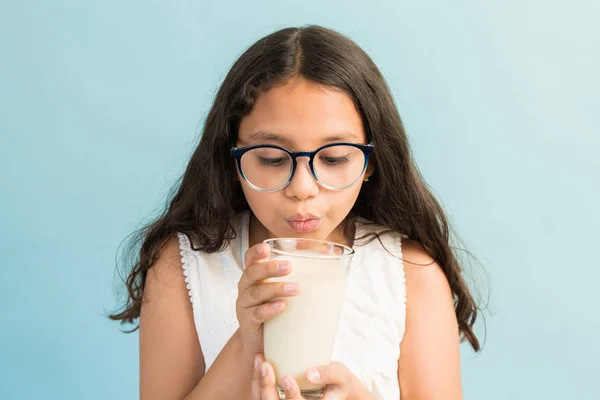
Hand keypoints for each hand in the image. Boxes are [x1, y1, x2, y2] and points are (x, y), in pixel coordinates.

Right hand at [236, 243, 298, 353]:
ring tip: (295, 288)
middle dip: (270, 268)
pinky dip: (269, 309)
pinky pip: (256, 314)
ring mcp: (245, 306)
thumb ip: (301, 272)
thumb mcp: (284, 289)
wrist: (260, 342)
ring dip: (276, 288)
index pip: (250, 259)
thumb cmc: (276, 309)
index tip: (267, 247)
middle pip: (253, 273)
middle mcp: (246, 288)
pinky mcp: (248, 323)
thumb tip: (329, 253)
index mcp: (254, 276)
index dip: (256, 252)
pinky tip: (282, 306)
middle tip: (289, 266)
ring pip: (256, 293)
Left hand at [252, 355, 375, 399]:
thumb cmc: (339, 381)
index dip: (291, 395)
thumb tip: (309, 374)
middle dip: (267, 387)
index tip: (287, 377)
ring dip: (259, 382)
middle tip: (266, 366)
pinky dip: (258, 380)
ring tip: (260, 360)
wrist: (335, 385)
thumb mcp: (341, 376)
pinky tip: (260, 361)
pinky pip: (262, 394)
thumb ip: (328, 374)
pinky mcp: (278, 398)